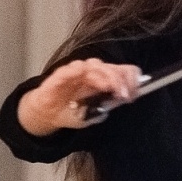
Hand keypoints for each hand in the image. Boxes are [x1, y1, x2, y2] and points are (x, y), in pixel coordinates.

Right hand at [16, 58, 142, 135]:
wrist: (49, 114)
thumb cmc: (73, 111)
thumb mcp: (95, 113)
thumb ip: (108, 105)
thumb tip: (122, 100)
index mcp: (105, 79)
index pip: (124, 71)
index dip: (131, 80)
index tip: (133, 95)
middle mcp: (93, 72)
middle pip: (111, 68)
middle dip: (121, 80)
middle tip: (124, 95)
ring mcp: (77, 71)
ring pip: (94, 65)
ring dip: (104, 75)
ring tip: (109, 86)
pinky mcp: (61, 75)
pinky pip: (69, 69)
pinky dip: (76, 69)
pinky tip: (81, 72)